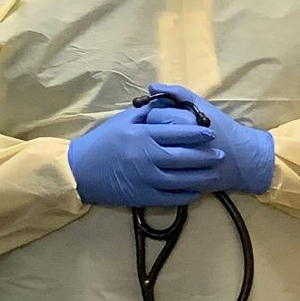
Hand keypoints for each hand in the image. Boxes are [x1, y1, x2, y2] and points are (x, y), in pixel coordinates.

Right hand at [68, 101, 223, 206]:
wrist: (79, 170)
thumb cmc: (102, 141)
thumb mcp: (123, 120)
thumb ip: (147, 112)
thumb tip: (168, 103)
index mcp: (143, 135)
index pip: (178, 133)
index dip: (198, 133)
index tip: (211, 133)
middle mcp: (147, 157)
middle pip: (184, 157)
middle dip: (206, 155)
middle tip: (220, 154)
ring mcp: (145, 179)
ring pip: (181, 179)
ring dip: (201, 176)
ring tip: (213, 173)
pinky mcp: (142, 196)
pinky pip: (170, 197)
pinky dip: (186, 194)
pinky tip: (196, 191)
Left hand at [147, 83, 276, 194]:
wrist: (242, 160)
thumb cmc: (222, 129)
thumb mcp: (203, 106)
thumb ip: (178, 93)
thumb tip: (151, 86)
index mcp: (187, 121)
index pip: (154, 115)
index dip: (155, 115)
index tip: (162, 118)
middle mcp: (182, 141)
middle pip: (150, 134)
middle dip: (153, 133)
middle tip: (162, 134)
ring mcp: (181, 163)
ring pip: (152, 154)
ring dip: (154, 150)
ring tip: (163, 147)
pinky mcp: (180, 180)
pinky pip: (159, 173)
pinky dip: (159, 167)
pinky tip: (165, 163)